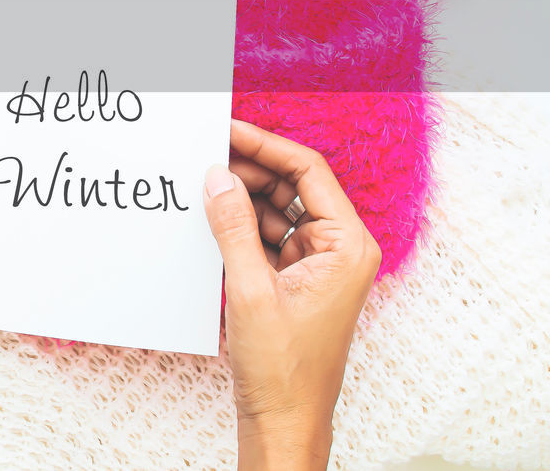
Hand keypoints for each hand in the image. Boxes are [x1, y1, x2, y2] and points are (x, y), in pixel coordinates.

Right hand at [204, 119, 381, 470]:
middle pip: (292, 186)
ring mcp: (317, 264)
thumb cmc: (283, 366)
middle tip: (205, 154)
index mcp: (346, 245)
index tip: (228, 129)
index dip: (266, 145)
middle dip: (249, 169)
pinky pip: (267, 235)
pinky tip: (211, 218)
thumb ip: (233, 227)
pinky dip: (240, 224)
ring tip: (202, 184)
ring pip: (277, 209)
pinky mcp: (295, 279)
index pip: (308, 172)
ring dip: (241, 196)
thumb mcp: (252, 289)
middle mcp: (338, 249)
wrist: (284, 419)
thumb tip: (217, 177)